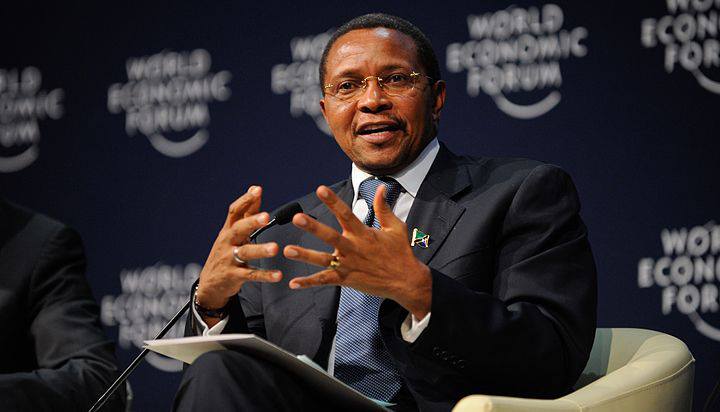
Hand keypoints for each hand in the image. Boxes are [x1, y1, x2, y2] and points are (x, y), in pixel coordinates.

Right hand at [196, 186, 281, 323]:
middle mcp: (227, 242)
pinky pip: (251, 275)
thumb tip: (255, 188)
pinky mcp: (234, 276)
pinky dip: (265, 275)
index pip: (234, 211)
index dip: (246, 200)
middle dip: (251, 222)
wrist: (210, 283)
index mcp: (228, 230)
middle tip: (265, 216)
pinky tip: (278, 275)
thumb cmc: (225, 252)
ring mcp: (229, 259)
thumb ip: (246, 212)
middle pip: (238, 229)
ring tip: (275, 248)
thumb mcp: (232, 232)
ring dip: (260, 250)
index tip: (258, 190)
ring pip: (245, 252)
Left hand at [283, 185, 431, 317]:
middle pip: (330, 236)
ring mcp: (349, 265)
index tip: (321, 189)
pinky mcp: (346, 280)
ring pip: (323, 260)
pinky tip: (293, 283)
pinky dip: (309, 282)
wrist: (406, 281)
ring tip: (288, 250)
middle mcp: (354, 248)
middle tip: (297, 218)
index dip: (333, 201)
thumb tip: (381, 188)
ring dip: (305, 255)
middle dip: (313, 227)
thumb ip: (384, 208)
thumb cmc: (400, 252)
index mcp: (364, 234)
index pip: (346, 214)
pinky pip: (325, 281)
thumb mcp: (395, 227)